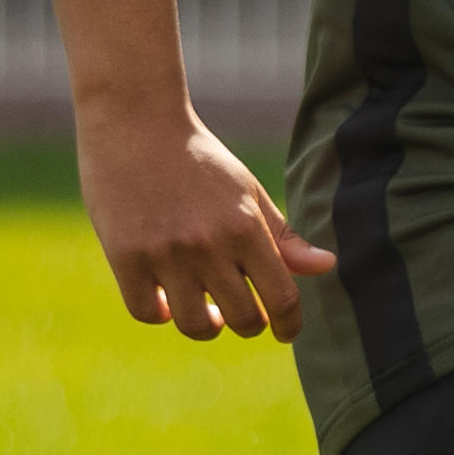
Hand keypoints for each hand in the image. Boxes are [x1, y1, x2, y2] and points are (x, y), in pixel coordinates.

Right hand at [77, 107, 338, 344]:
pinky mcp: (126, 257)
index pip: (282, 298)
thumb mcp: (247, 192)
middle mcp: (209, 245)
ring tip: (206, 313)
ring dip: (207, 326)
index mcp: (246, 227)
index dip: (289, 324)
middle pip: (242, 320)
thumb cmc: (199, 159)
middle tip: (242, 314)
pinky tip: (166, 298)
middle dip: (249, 324)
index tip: (285, 332)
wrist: (136, 122)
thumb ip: (284, 236)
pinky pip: (149, 312)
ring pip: (196, 326)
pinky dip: (161, 312)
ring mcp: (165, 254)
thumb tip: (327, 266)